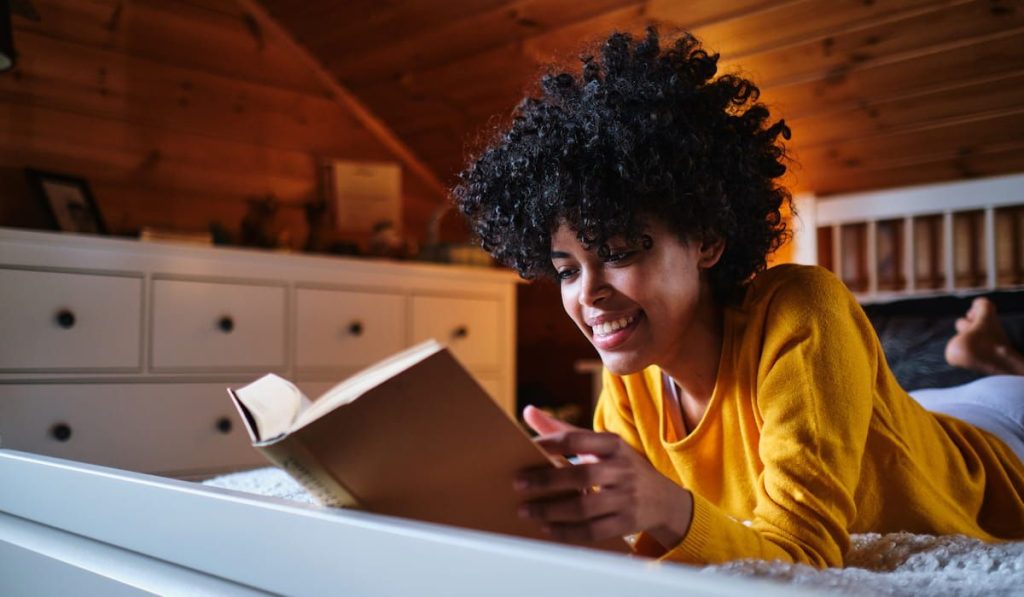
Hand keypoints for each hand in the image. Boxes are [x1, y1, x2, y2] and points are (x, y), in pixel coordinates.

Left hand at [516, 406, 692, 548]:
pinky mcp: (626, 523)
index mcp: (614, 445)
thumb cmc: (621, 467)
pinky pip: (592, 531)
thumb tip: (528, 411)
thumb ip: (564, 431)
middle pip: (581, 474)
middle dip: (547, 480)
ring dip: (551, 510)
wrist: (664, 500)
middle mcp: (622, 470)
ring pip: (585, 507)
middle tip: (517, 484)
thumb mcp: (602, 445)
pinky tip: (547, 528)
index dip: (551, 443)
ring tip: (525, 510)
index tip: (526, 447)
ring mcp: (627, 498)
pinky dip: (567, 532)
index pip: (578, 439)